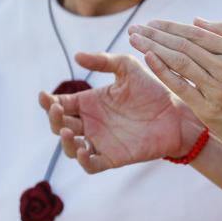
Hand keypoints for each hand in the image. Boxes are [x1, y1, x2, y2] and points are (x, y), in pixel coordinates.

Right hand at [38, 52, 203, 173]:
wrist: (177, 113)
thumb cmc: (152, 89)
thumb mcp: (128, 68)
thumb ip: (104, 61)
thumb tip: (76, 56)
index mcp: (90, 103)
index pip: (60, 104)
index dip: (49, 102)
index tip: (44, 96)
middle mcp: (91, 123)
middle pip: (60, 125)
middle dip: (54, 118)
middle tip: (57, 109)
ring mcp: (100, 141)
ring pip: (70, 148)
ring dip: (64, 142)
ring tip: (68, 129)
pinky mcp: (113, 157)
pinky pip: (91, 164)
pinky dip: (83, 160)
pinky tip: (83, 150)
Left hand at [127, 19, 221, 154]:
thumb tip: (196, 21)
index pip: (197, 34)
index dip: (172, 26)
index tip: (152, 23)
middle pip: (184, 45)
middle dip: (156, 34)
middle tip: (135, 28)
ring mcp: (217, 88)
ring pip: (179, 61)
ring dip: (153, 48)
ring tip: (134, 40)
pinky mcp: (208, 108)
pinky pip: (180, 85)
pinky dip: (163, 70)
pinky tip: (147, 58)